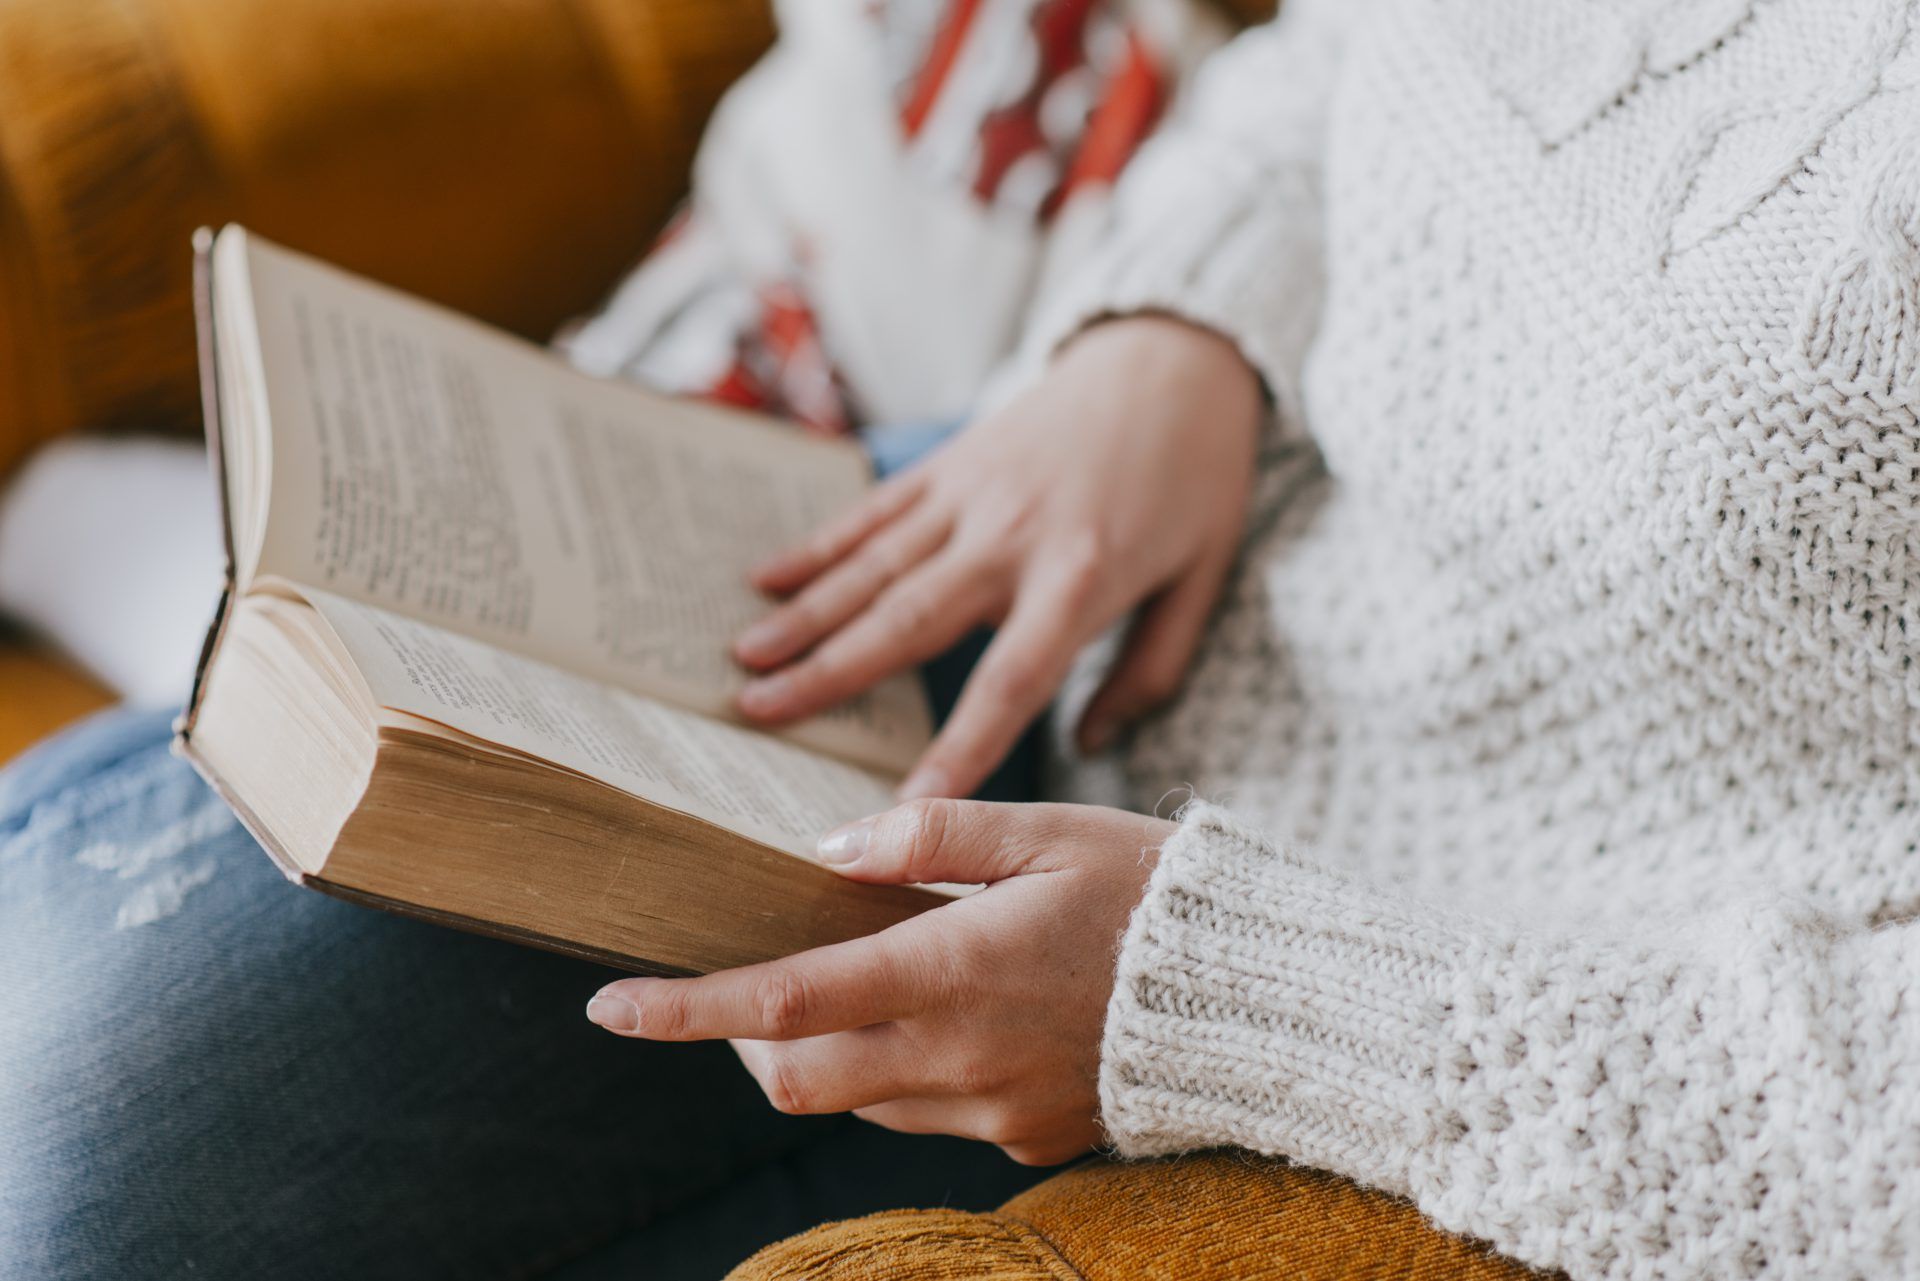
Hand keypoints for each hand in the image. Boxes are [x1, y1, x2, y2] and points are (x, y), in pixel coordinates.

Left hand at [584, 801, 1174, 1165]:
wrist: (1260, 994)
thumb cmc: (1153, 893)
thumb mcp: (1046, 830)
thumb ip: (928, 835)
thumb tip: (828, 853)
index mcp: (950, 970)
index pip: (783, 1003)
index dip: (685, 1009)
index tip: (611, 1006)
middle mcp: (956, 1058)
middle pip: (794, 1079)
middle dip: (740, 1043)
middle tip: (741, 989)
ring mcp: (990, 1111)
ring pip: (855, 1101)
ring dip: (829, 1053)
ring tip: (871, 984)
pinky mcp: (1025, 1138)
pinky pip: (926, 1118)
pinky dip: (903, 1073)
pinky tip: (954, 1020)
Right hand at [733, 316, 1261, 798]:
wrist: (1176, 354)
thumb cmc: (1199, 476)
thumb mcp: (1204, 579)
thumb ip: (1151, 671)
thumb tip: (1093, 745)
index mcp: (1081, 579)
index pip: (1009, 686)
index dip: (956, 753)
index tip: (906, 811)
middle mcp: (1013, 537)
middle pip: (907, 621)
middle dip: (828, 673)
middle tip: (756, 712)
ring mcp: (974, 493)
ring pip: (874, 565)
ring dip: (804, 613)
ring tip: (743, 657)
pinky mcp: (953, 460)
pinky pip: (875, 510)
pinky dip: (818, 545)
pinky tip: (765, 577)